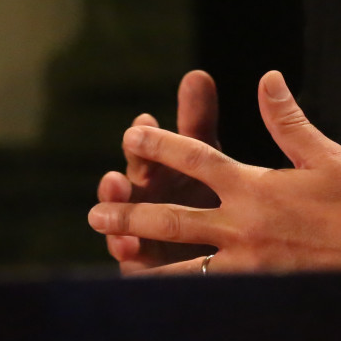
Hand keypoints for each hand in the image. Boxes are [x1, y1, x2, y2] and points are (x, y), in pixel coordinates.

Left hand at [88, 70, 340, 271]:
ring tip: (113, 256)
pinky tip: (154, 297)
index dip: (160, 144)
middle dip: (131, 211)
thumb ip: (286, 119)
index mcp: (256, 183)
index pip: (197, 157)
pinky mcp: (257, 288)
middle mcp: (244, 222)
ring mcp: (247, 261)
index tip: (131, 135)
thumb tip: (266, 78)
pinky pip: (206, 292)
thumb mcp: (324, 154)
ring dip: (143, 257)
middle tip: (96, 210)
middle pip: (173, 215)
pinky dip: (177, 294)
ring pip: (181, 262)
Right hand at [96, 69, 220, 274]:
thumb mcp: (209, 156)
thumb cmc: (210, 193)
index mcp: (160, 169)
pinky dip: (128, 253)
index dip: (147, 138)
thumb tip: (196, 74)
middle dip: (122, 181)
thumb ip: (198, 120)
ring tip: (111, 220)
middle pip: (131, 187)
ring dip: (117, 218)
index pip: (150, 149)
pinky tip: (127, 247)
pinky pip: (136, 262)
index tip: (146, 122)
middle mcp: (146, 199)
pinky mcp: (147, 266)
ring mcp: (143, 233)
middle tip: (118, 176)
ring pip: (124, 225)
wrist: (229, 246)